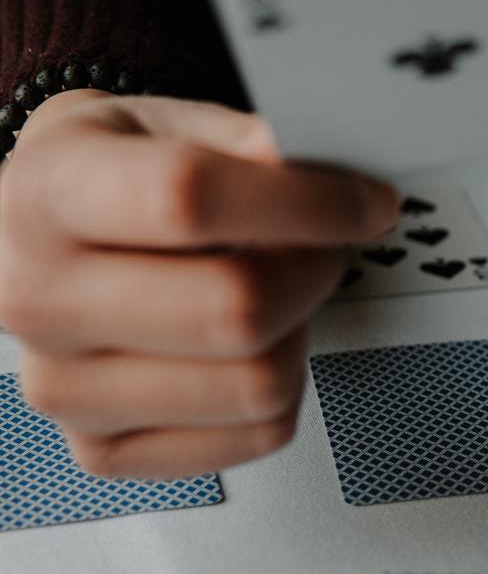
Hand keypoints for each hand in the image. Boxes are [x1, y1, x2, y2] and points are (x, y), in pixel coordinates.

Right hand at [0, 90, 398, 477]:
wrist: (38, 237)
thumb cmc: (111, 179)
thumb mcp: (164, 124)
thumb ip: (246, 142)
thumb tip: (323, 172)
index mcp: (47, 194)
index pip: (190, 200)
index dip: (307, 203)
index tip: (366, 203)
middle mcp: (36, 297)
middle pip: (236, 310)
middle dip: (314, 271)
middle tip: (321, 247)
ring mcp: (63, 386)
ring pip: (257, 384)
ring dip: (298, 333)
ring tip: (274, 293)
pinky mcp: (103, 449)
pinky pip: (256, 435)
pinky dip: (283, 391)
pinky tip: (251, 348)